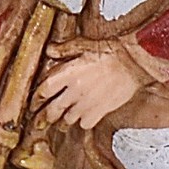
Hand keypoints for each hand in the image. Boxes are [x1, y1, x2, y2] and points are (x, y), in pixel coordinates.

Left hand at [31, 48, 146, 129]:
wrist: (134, 61)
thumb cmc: (112, 51)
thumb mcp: (84, 44)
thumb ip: (64, 49)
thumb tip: (50, 50)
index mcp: (68, 73)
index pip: (44, 90)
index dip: (37, 98)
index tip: (35, 102)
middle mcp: (75, 90)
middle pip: (53, 110)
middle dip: (46, 116)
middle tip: (42, 120)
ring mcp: (87, 103)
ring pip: (68, 118)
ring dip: (64, 119)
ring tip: (63, 120)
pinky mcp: (100, 111)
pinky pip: (85, 124)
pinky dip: (83, 122)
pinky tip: (84, 118)